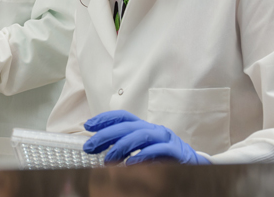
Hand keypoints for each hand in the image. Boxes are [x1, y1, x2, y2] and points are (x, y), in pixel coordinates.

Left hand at [84, 110, 210, 164]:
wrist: (198, 169)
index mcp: (146, 128)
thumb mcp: (144, 151)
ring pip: (141, 135)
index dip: (105, 119)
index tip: (88, 125)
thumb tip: (101, 149)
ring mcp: (167, 139)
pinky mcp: (178, 152)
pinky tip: (130, 164)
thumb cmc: (167, 161)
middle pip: (128, 126)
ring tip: (108, 159)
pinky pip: (159, 150)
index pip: (123, 116)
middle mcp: (156, 130)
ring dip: (122, 146)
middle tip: (90, 146)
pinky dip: (143, 156)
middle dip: (106, 134)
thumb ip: (127, 147)